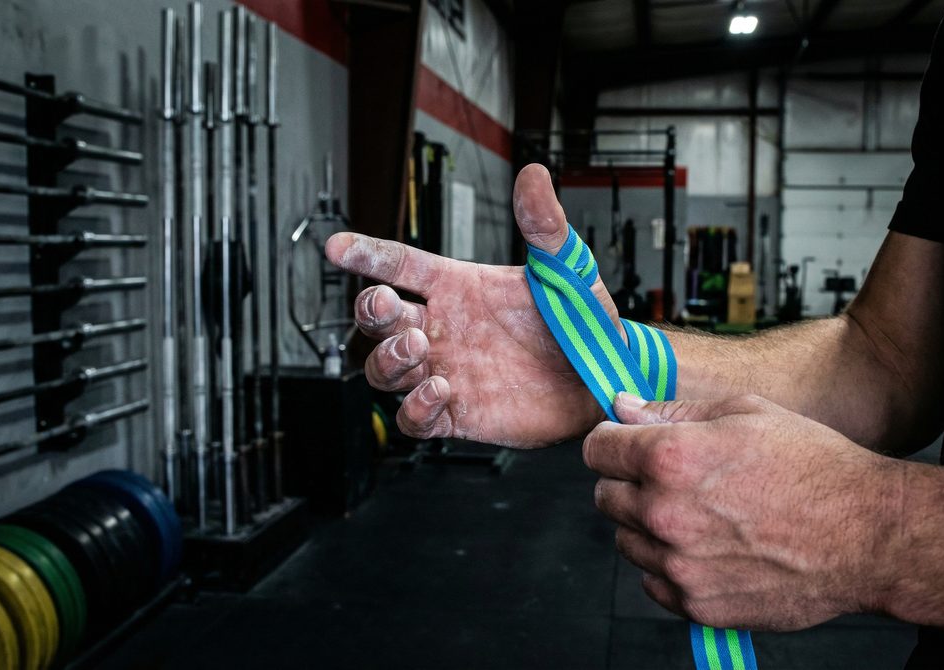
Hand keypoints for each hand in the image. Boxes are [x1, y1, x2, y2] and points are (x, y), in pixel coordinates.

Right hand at [325, 164, 619, 447]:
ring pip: (385, 370)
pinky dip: (415, 407)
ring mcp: (447, 372)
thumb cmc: (582, 321)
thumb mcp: (565, 268)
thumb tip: (534, 175)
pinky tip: (438, 390)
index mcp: (458, 288)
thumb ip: (544, 224)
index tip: (338, 247)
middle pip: (379, 320)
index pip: (400, 265)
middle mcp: (444, 329)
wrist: (605, 377)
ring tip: (417, 347)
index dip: (367, 254)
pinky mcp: (458, 415)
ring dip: (388, 359)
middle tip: (388, 307)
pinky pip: (415, 419)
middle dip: (370, 312)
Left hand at [584, 392, 902, 630]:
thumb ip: (671, 411)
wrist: (866, 534)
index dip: (612, 442)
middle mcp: (664, 513)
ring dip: (649, 527)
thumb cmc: (813, 466)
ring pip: (627, 541)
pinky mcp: (697, 604)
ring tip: (703, 515)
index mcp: (670, 458)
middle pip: (604, 497)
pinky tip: (710, 548)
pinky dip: (671, 567)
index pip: (596, 449)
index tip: (626, 445)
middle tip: (676, 481)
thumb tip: (622, 408)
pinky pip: (653, 583)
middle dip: (629, 484)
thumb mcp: (744, 411)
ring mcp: (679, 564)